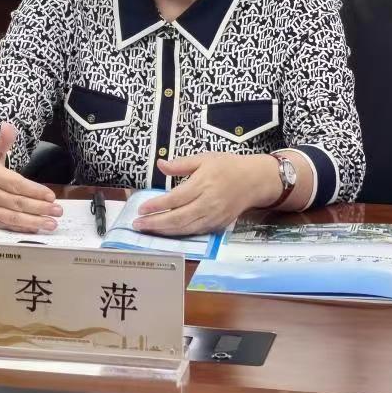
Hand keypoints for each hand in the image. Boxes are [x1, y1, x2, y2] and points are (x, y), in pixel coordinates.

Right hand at [0, 123, 62, 232]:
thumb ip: (2, 139)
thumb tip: (9, 126)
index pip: (15, 184)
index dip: (33, 191)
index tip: (51, 196)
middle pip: (15, 203)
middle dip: (39, 208)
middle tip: (58, 211)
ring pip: (11, 217)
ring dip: (32, 222)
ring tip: (51, 224)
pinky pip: (3, 224)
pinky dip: (19, 228)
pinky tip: (35, 229)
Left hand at [132, 153, 280, 235]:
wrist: (254, 181)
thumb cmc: (227, 166)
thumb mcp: (204, 158)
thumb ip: (181, 164)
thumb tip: (160, 164)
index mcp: (204, 183)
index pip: (175, 198)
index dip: (156, 205)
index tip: (141, 209)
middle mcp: (209, 203)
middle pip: (178, 218)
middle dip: (156, 223)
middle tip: (137, 225)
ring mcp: (214, 216)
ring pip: (186, 228)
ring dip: (164, 231)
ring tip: (147, 230)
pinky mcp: (218, 225)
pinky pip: (195, 232)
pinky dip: (179, 234)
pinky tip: (166, 232)